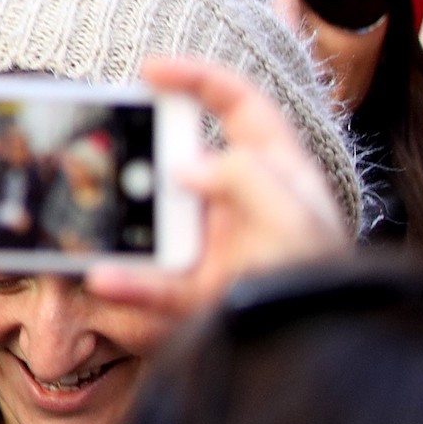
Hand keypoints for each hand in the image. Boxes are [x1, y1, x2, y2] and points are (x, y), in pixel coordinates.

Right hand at [83, 55, 351, 321]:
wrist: (323, 353)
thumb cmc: (324, 282)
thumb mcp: (296, 218)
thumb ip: (244, 179)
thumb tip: (187, 167)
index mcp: (279, 171)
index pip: (239, 106)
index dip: (196, 79)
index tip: (149, 71)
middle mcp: (244, 202)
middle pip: (186, 158)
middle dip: (149, 150)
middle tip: (112, 145)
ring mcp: (219, 245)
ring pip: (160, 221)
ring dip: (129, 222)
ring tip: (98, 218)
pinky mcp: (200, 292)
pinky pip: (153, 282)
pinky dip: (126, 280)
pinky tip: (103, 276)